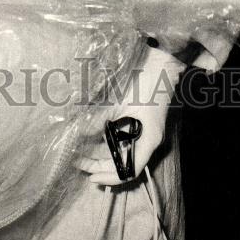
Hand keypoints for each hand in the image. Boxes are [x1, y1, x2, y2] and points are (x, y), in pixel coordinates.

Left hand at [77, 46, 184, 186]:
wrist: (161, 62)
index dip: (110, 176)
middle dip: (101, 165)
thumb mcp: (119, 102)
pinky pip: (124, 139)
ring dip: (103, 153)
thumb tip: (79, 134)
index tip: (91, 177)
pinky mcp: (141, 122)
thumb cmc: (145, 82)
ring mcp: (145, 131)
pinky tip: (93, 137)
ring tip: (81, 152)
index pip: (130, 171)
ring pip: (123, 151)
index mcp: (149, 140)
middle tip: (78, 162)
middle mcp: (148, 140)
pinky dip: (108, 140)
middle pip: (124, 163)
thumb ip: (100, 119)